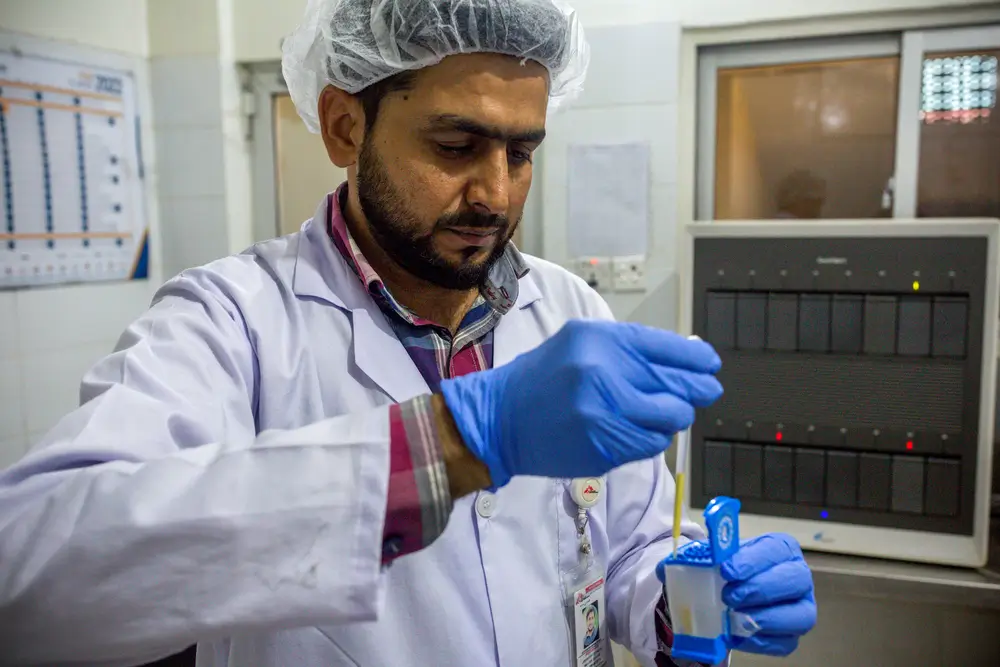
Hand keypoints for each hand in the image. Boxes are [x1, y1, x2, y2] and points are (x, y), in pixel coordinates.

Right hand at [439, 320, 722, 486]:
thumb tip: (682, 357)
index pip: (667, 348)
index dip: (696, 360)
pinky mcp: (603, 446)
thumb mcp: (581, 343)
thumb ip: (628, 349)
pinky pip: (651, 444)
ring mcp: (604, 413)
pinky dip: (652, 438)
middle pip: (676, 385)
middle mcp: (604, 373)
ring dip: (672, 417)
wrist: (500, 418)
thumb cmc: (542, 378)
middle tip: (704, 392)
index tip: (709, 366)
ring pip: (670, 418)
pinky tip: (636, 431)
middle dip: (695, 390)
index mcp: (601, 340)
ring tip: (659, 414)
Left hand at [721, 533, 816, 656]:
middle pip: (795, 580)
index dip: (751, 561)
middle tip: (730, 596)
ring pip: (801, 615)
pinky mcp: (792, 634)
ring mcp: (801, 606)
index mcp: (782, 548)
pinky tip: (738, 633)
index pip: (775, 549)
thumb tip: (705, 556)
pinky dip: (761, 641)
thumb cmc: (730, 567)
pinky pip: (787, 643)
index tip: (727, 571)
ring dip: (766, 618)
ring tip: (736, 616)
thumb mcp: (723, 553)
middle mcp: (798, 576)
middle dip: (760, 589)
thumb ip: (717, 553)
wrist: (727, 588)